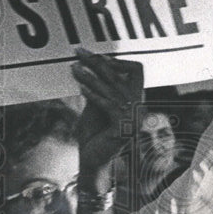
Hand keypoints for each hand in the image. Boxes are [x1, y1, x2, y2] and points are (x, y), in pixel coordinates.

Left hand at [71, 49, 143, 175]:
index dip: (118, 60)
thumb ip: (98, 89)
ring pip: (113, 89)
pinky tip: (80, 87)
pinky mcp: (123, 129)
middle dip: (99, 62)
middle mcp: (138, 109)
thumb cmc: (93, 135)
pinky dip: (94, 94)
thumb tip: (90, 66)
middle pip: (123, 76)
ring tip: (74, 68)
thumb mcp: (95, 107)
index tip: (96, 56)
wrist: (93, 162)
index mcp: (135, 101)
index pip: (136, 71)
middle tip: (78, 51)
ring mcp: (133, 120)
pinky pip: (108, 105)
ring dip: (91, 77)